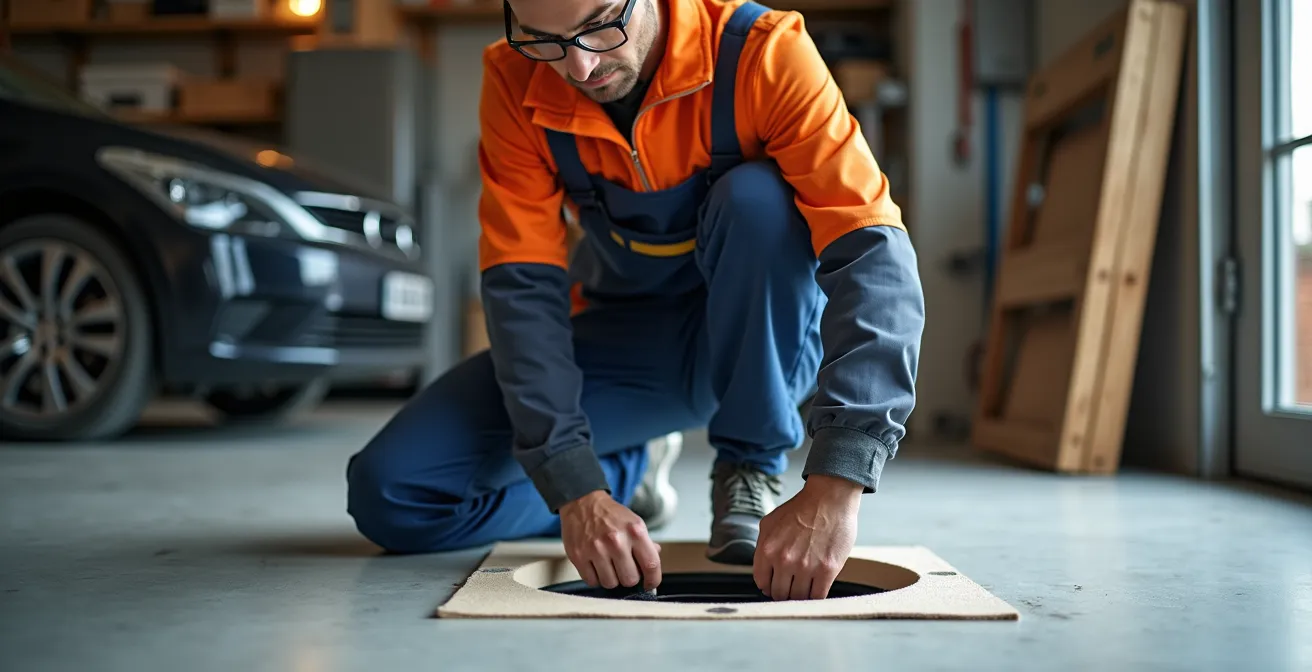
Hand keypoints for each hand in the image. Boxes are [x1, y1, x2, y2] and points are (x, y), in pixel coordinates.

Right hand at [559, 490, 662, 590]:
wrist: (582, 502)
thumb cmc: (610, 515)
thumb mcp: (634, 523)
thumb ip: (646, 544)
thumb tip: (654, 561)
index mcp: (635, 532)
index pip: (651, 565)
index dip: (652, 580)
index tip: (649, 584)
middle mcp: (616, 541)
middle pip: (630, 579)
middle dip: (629, 578)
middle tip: (624, 569)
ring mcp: (596, 549)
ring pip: (610, 583)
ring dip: (611, 579)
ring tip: (609, 566)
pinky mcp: (579, 556)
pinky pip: (592, 581)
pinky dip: (595, 578)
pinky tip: (596, 566)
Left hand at [753, 474, 861, 599]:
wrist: (829, 498)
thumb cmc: (802, 508)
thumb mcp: (769, 522)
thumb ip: (762, 545)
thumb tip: (762, 567)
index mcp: (767, 549)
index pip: (761, 582)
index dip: (768, 586)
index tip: (774, 586)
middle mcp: (784, 560)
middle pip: (779, 594)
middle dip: (784, 592)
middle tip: (790, 588)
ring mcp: (805, 567)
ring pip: (798, 598)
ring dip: (800, 596)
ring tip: (804, 587)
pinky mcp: (826, 570)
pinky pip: (817, 596)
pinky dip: (815, 596)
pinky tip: (816, 588)